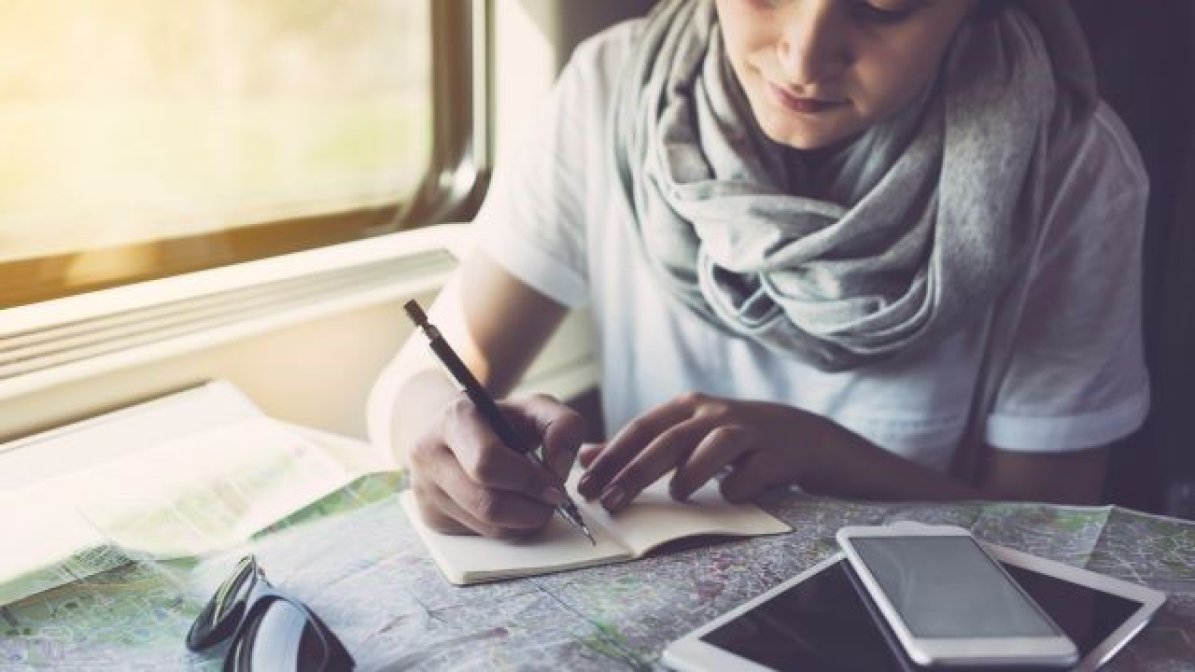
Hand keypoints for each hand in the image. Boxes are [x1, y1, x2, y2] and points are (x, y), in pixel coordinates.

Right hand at [409, 393, 584, 537]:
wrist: (457, 431)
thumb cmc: (502, 421)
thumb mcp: (536, 409)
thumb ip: (563, 425)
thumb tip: (558, 467)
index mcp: (455, 418)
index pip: (488, 463)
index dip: (529, 481)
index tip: (556, 486)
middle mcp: (429, 453)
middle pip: (487, 503)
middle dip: (531, 509)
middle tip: (552, 500)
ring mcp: (425, 488)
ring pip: (485, 526)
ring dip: (523, 522)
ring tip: (535, 502)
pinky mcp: (430, 516)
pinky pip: (478, 536)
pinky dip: (506, 528)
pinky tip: (511, 507)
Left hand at [576, 392, 837, 511]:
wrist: (805, 437)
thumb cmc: (735, 440)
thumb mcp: (687, 434)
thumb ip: (638, 446)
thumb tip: (586, 457)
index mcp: (689, 406)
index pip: (642, 428)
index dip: (612, 456)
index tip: (585, 485)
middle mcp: (716, 414)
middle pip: (670, 439)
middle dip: (636, 471)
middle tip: (611, 501)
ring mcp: (750, 431)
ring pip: (714, 445)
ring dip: (691, 472)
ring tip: (677, 495)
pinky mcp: (779, 454)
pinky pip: (754, 471)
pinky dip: (738, 486)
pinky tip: (729, 496)